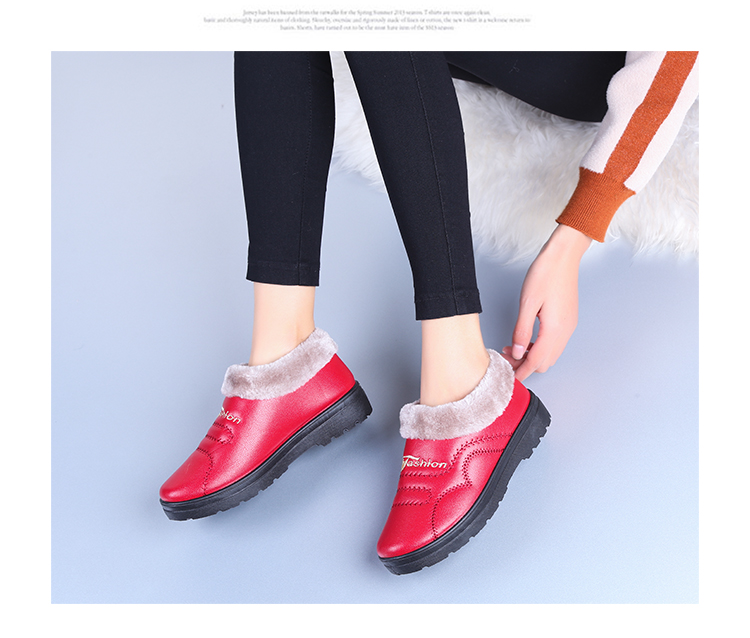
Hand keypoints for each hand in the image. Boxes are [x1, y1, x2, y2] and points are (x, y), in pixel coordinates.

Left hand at [501, 224, 591, 380]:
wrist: (564, 255)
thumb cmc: (546, 273)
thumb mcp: (527, 303)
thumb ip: (522, 330)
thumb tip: (517, 352)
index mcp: (555, 329)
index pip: (537, 361)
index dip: (522, 372)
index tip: (509, 378)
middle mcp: (565, 331)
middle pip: (545, 362)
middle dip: (525, 365)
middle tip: (505, 358)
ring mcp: (568, 326)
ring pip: (550, 354)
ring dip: (532, 356)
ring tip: (512, 348)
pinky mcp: (567, 320)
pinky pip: (554, 343)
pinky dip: (539, 347)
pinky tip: (525, 339)